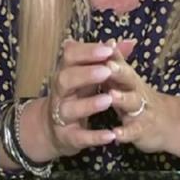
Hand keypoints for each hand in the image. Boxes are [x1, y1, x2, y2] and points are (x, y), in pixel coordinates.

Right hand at [42, 40, 118, 157]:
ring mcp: (61, 115)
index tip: (108, 49)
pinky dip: (94, 137)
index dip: (87, 51)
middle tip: (106, 71)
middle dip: (85, 74)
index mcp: (66, 73)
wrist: (54, 129)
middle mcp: (60, 92)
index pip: (69, 56)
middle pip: (65, 79)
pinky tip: (111, 135)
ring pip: (69, 109)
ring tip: (108, 100)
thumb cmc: (77, 95)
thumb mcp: (89, 76)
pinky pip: (79, 137)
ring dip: (89, 104)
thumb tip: (125, 42)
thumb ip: (107, 60)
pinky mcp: (67, 136)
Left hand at [104, 39, 175, 153]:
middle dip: (119, 72)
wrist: (167, 122)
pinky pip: (134, 131)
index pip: (119, 62)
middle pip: (128, 78)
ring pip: (132, 102)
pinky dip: (126, 133)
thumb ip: (116, 61)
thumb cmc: (138, 97)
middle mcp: (136, 89)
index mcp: (128, 77)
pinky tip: (116, 135)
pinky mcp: (142, 130)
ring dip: (122, 98)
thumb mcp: (127, 79)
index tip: (101, 47)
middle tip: (108, 66)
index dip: (111, 55)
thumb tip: (105, 39)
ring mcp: (140, 109)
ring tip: (111, 95)